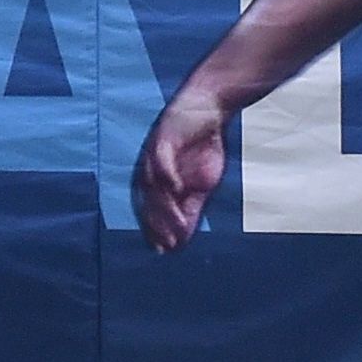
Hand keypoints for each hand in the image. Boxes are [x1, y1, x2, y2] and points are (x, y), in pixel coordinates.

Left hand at [131, 89, 228, 251]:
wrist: (211, 110)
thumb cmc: (204, 146)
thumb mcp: (202, 185)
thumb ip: (192, 208)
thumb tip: (184, 236)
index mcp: (158, 182)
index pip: (152, 210)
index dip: (156, 231)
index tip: (165, 251)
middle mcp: (151, 170)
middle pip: (150, 202)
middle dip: (158, 224)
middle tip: (167, 245)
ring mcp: (155, 154)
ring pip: (155, 185)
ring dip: (164, 206)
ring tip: (176, 225)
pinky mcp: (163, 138)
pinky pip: (161, 159)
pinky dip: (168, 174)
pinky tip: (177, 189)